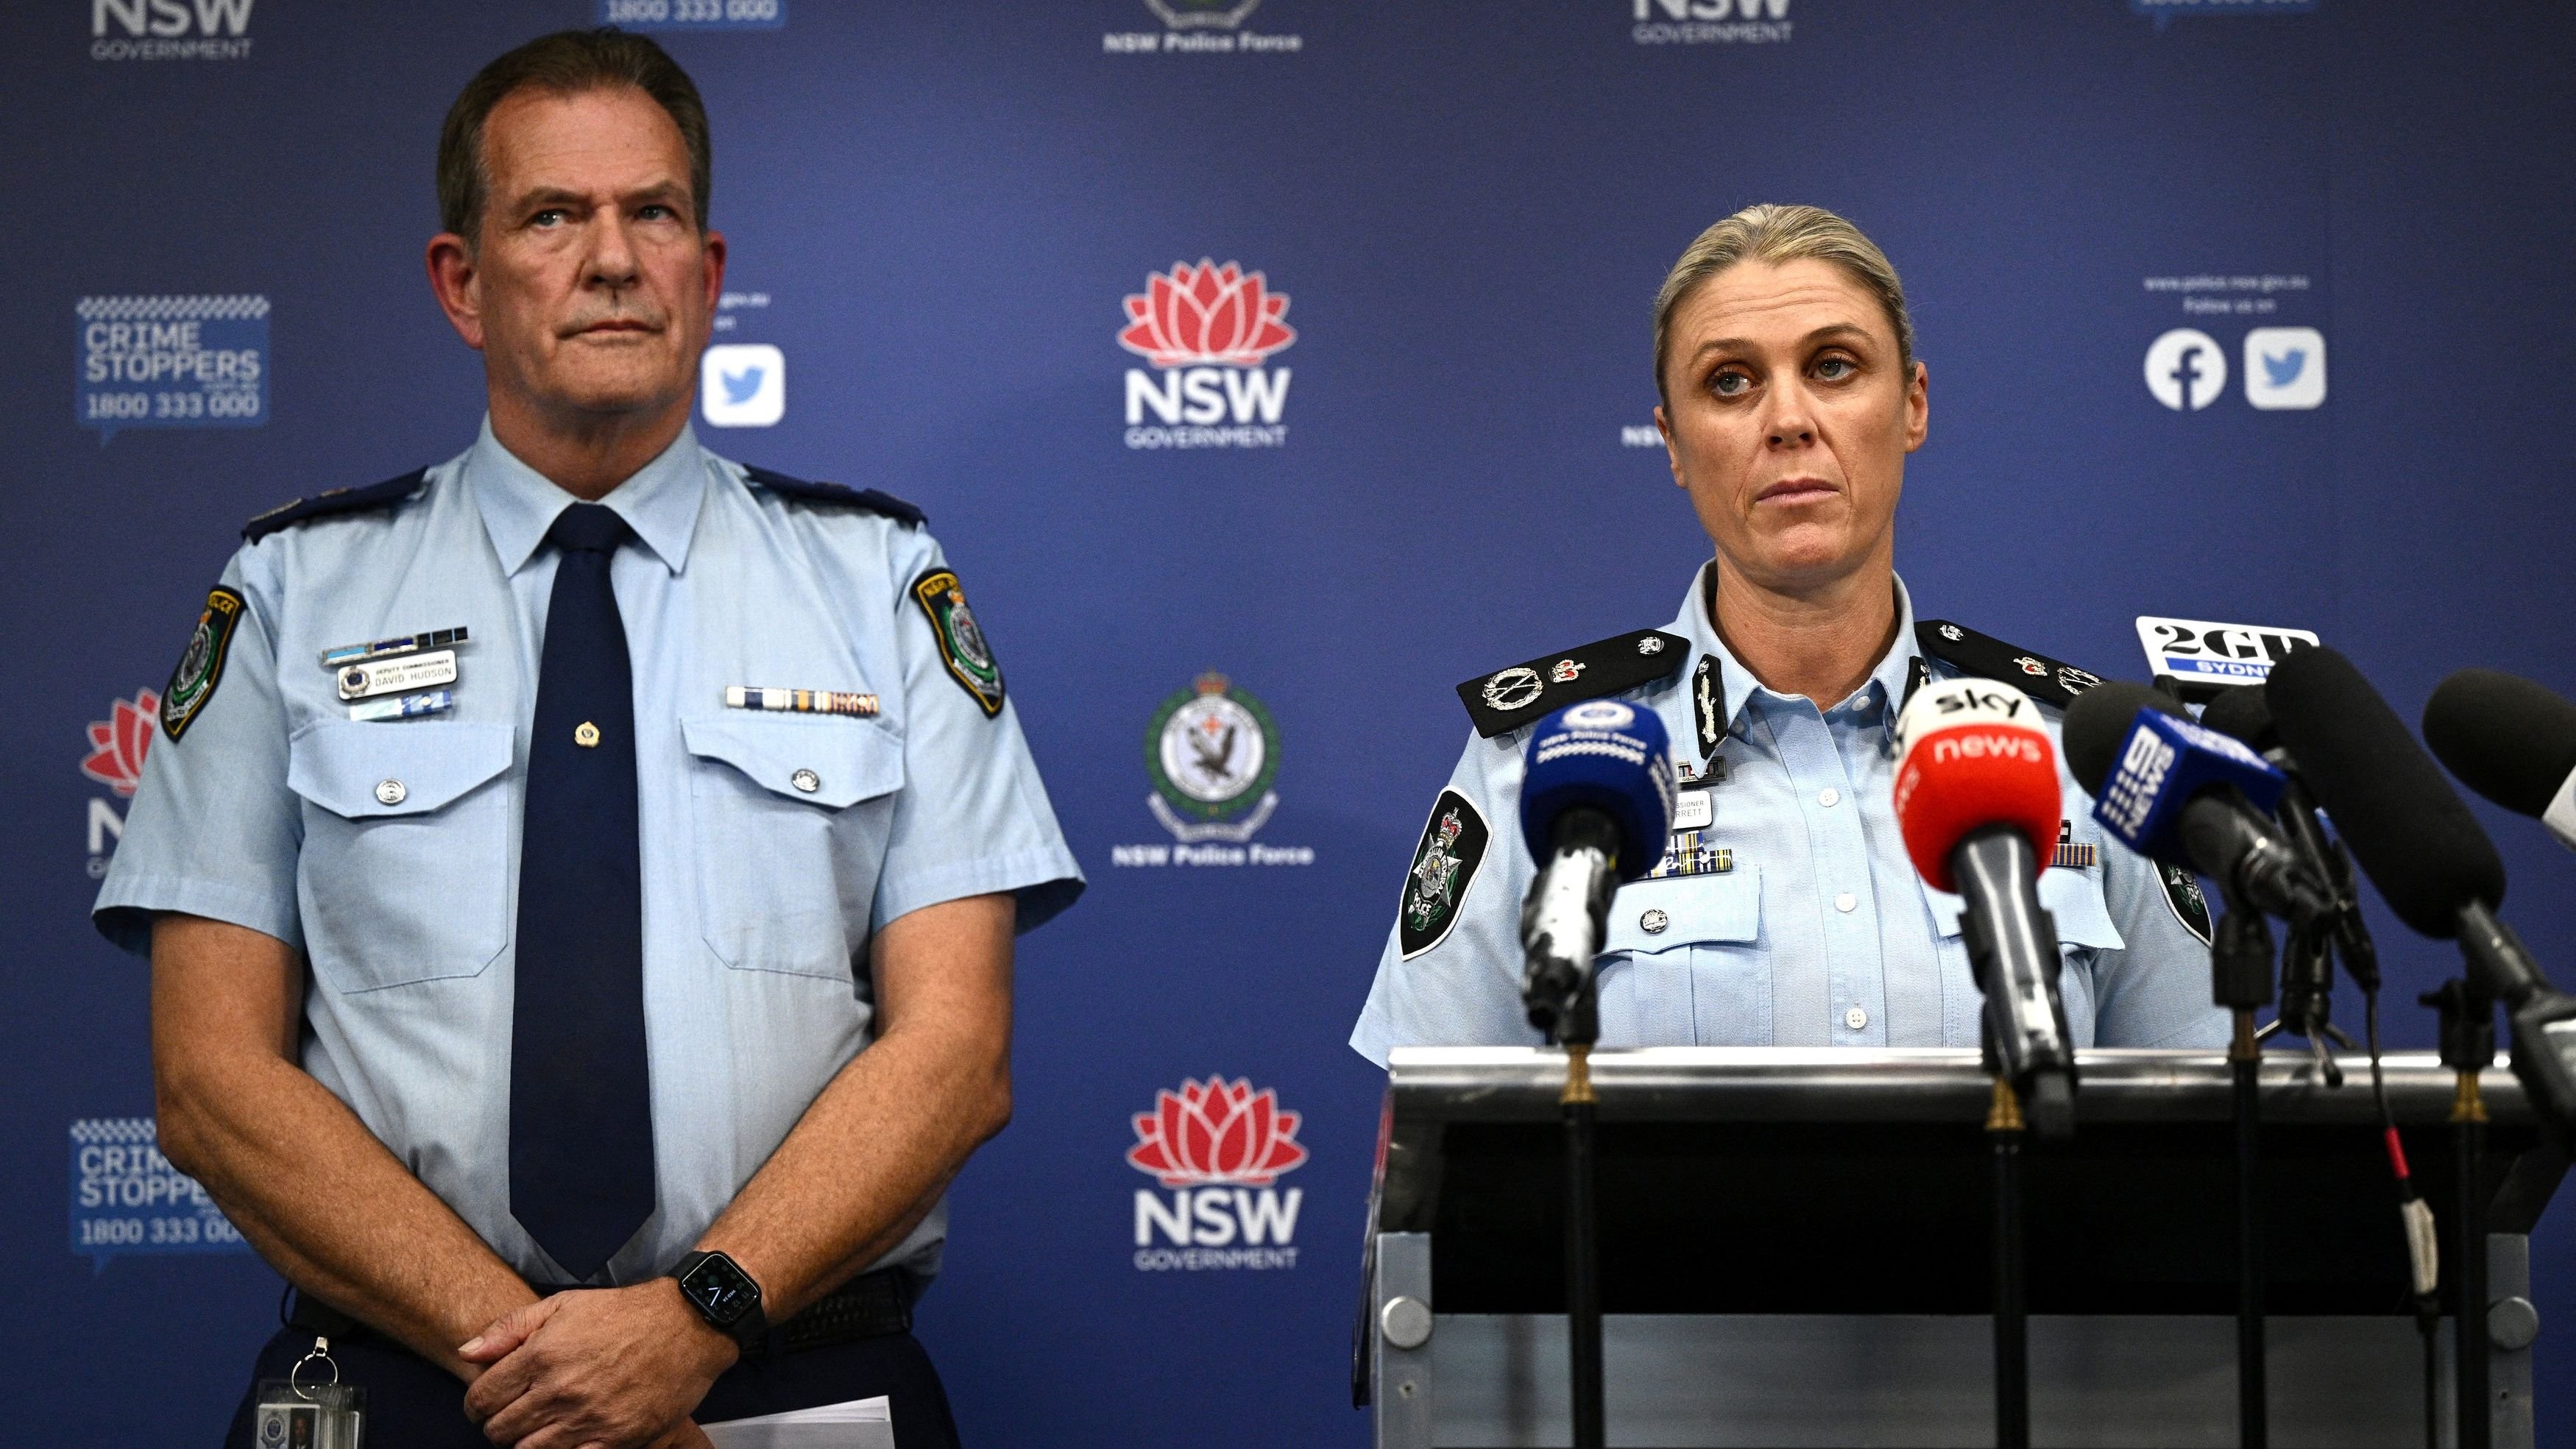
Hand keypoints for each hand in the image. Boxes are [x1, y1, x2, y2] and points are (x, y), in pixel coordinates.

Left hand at [459, 1281, 735, 1448]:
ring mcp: (587, 1419)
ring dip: (525, 1442)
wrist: (687, 1325)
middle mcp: (559, 1390)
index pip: (481, 1398)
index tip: (487, 1403)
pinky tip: (568, 1435)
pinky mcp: (614, 1439)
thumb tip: (466, 1353)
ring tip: (541, 1425)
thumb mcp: (563, 1305)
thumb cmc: (625, 1313)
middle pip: (500, 1431)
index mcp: (541, 1355)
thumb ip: (509, 1328)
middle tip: (514, 1414)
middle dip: (499, 1425)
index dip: (476, 1404)